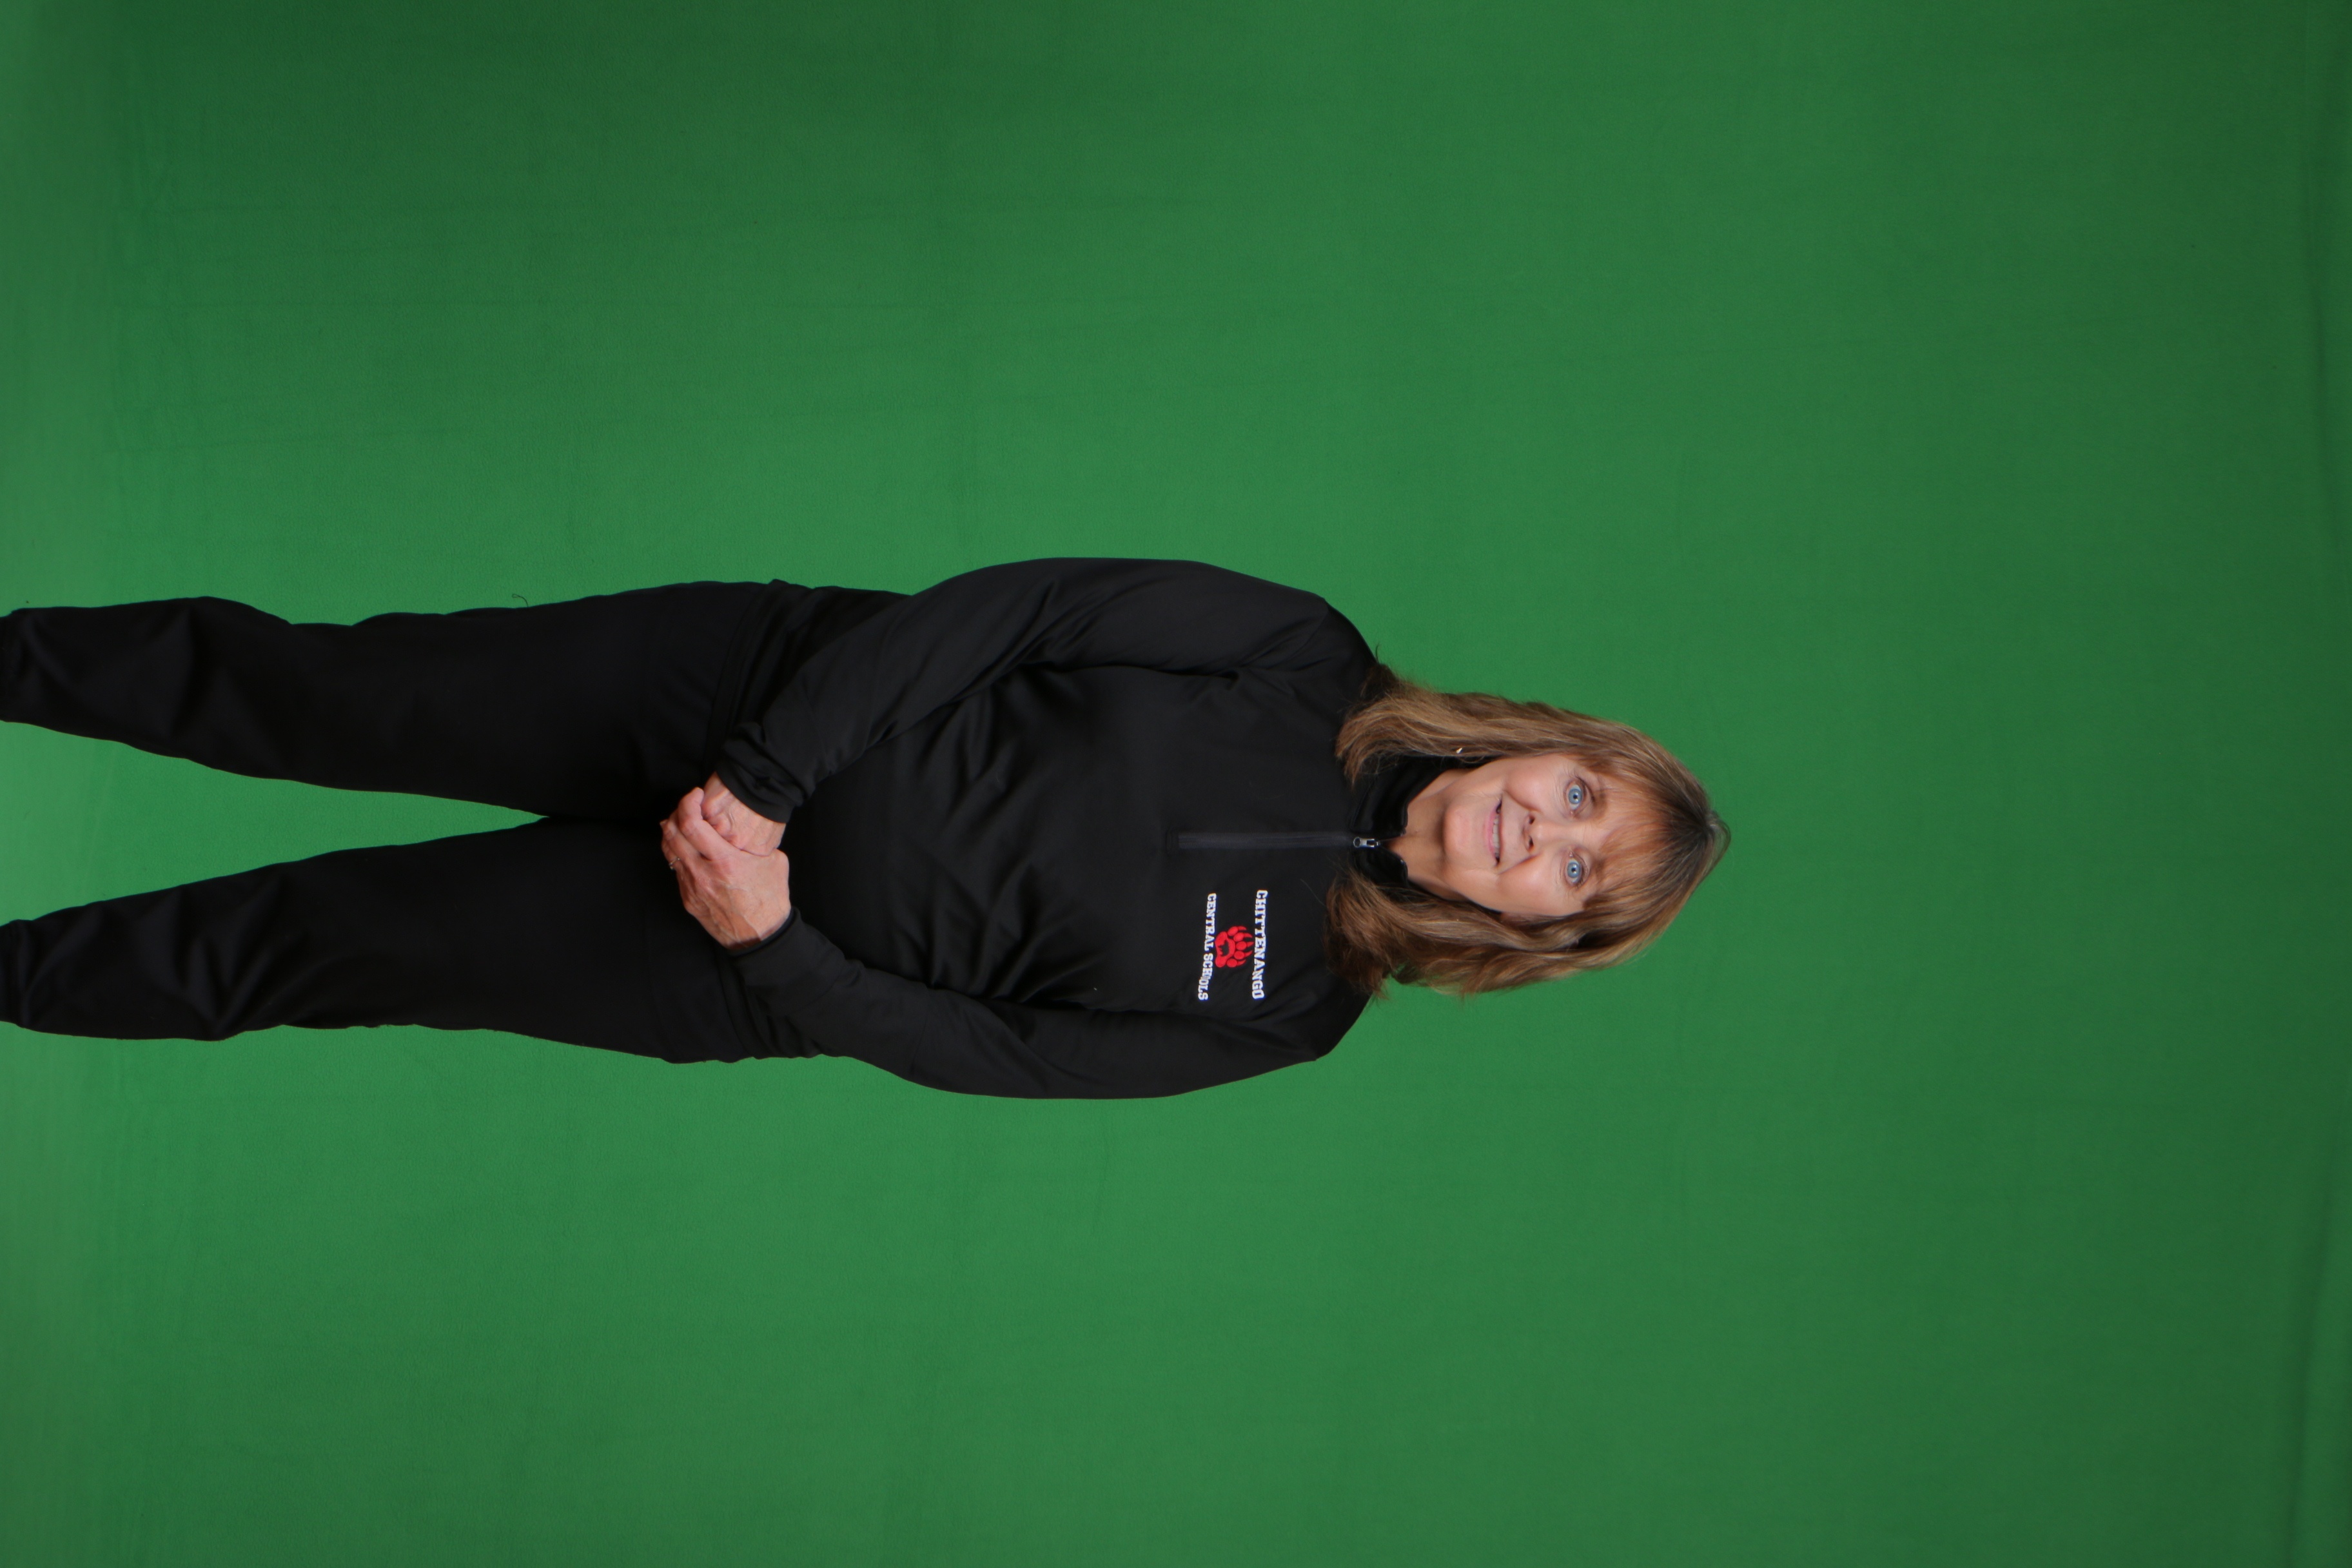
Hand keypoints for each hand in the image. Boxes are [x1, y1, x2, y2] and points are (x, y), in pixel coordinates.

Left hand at [662, 787, 792, 950]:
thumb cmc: (770, 898)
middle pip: (672, 834)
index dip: (687, 803)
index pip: (691, 824)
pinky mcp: (688, 899)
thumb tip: (744, 826)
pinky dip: (677, 852)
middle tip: (687, 806)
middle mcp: (703, 874)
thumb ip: (754, 842)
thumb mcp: (773, 862)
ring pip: (669, 851)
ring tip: (681, 822)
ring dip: (671, 832)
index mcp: (725, 862)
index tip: (695, 795)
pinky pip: (676, 869)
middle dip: (675, 813)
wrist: (760, 936)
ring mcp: (692, 888)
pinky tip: (687, 847)